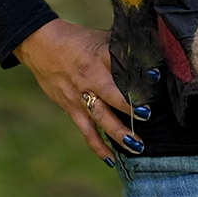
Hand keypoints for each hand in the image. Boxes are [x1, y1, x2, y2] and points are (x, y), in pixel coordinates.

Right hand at [14, 19, 139, 163]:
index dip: (136, 71)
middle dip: (128, 106)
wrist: (42, 45)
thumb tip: (148, 50)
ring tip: (136, 146)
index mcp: (99, 55)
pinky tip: (111, 160)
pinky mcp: (71, 107)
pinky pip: (85, 130)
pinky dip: (97, 146)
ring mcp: (79, 94)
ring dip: (117, 133)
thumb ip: (122, 47)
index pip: (120, 63)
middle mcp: (90, 77)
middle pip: (110, 95)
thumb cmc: (78, 39)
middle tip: (146, 116)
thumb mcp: (101, 37)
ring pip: (99, 117)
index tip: (155, 78)